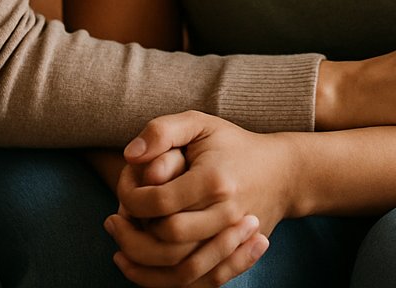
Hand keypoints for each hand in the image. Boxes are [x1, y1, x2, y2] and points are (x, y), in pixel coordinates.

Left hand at [108, 113, 292, 285]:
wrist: (283, 173)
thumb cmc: (233, 145)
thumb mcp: (199, 124)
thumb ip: (162, 131)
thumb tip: (130, 155)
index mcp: (215, 180)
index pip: (161, 203)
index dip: (132, 200)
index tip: (122, 191)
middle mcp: (229, 215)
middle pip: (169, 242)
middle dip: (132, 237)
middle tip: (112, 222)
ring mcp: (235, 240)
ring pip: (183, 271)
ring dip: (143, 268)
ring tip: (118, 252)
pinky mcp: (237, 258)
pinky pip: (200, 283)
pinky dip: (167, 283)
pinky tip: (140, 269)